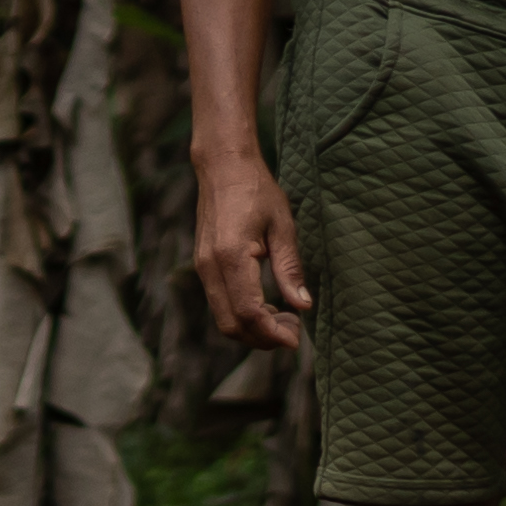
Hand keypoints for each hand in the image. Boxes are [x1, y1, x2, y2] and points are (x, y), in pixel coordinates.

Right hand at [199, 162, 311, 351]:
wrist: (223, 167)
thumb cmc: (256, 191)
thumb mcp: (282, 226)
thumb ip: (290, 269)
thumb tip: (302, 306)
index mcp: (231, 256)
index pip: (248, 312)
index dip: (272, 332)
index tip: (296, 338)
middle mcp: (210, 267)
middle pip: (231, 324)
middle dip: (262, 338)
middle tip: (293, 332)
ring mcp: (203, 268)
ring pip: (223, 318)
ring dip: (252, 329)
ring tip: (283, 320)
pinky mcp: (204, 266)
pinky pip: (220, 304)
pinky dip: (242, 316)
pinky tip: (266, 307)